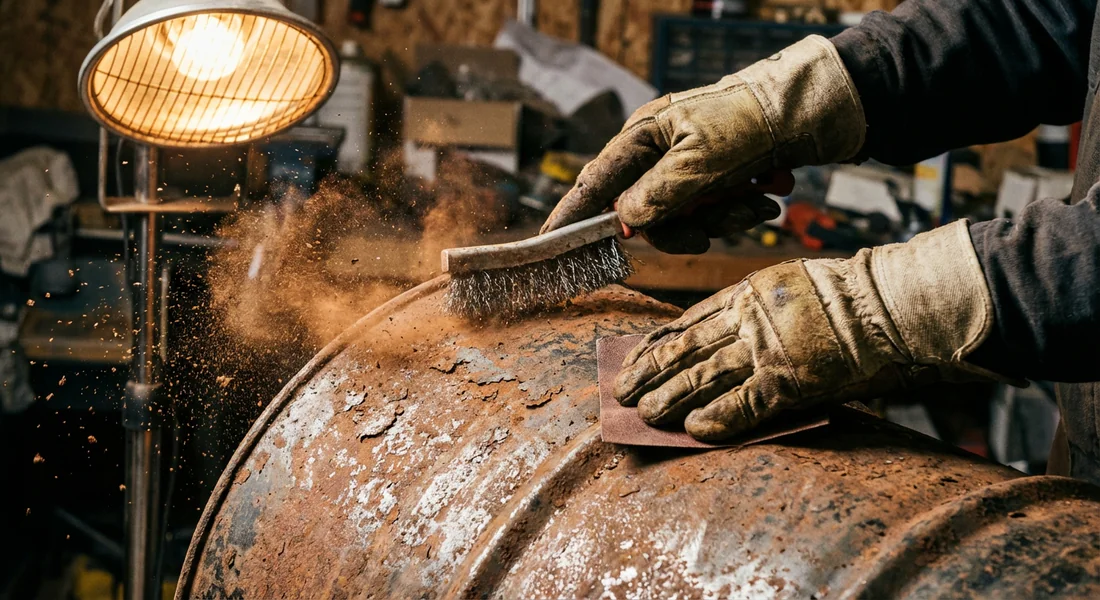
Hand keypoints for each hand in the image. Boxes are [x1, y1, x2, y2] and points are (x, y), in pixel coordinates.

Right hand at [541, 35, 864, 253]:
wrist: (820, 106)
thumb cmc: (755, 119)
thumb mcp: (703, 160)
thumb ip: (659, 194)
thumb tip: (623, 221)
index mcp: (644, 136)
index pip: (595, 182)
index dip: (571, 215)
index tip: (546, 244)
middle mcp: (660, 151)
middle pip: (646, 213)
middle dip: (686, 224)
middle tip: (716, 225)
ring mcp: (689, 164)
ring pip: (686, 217)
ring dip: (725, 216)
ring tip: (761, 198)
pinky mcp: (718, 175)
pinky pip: (714, 211)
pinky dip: (741, 209)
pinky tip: (768, 193)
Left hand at [613, 221, 1017, 441]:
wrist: (886, 304)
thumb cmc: (840, 300)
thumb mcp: (782, 288)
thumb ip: (745, 311)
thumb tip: (707, 345)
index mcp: (744, 293)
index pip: (685, 322)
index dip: (655, 344)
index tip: (631, 358)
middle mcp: (748, 318)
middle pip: (685, 349)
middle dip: (650, 373)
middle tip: (623, 393)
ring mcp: (767, 347)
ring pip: (704, 375)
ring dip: (671, 397)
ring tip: (646, 414)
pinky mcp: (790, 377)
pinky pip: (745, 402)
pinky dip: (718, 416)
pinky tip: (695, 429)